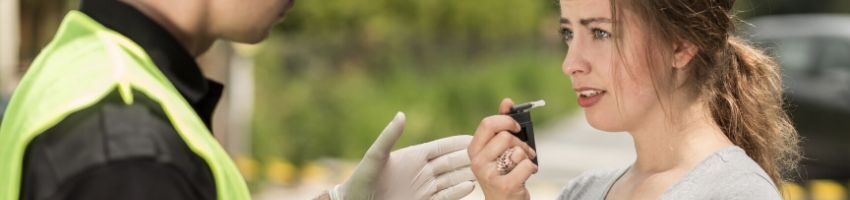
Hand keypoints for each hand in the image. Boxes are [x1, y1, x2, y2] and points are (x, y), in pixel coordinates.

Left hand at [330, 112, 476, 199]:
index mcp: (412, 157)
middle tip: (492, 152)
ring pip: (452, 180)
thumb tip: (401, 114)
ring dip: (468, 174)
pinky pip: (446, 196)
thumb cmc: (360, 182)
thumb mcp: (375, 158)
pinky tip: (471, 186)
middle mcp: (421, 172)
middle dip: (470, 157)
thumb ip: (388, 137)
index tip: (478, 135)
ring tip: (486, 169)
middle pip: (451, 163)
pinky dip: (458, 192)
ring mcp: (424, 188)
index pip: (441, 147)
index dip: (458, 142)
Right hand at [468, 98, 537, 199]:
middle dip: (520, 142)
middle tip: (523, 151)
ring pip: (517, 150)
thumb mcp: (498, 150)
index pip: (487, 124)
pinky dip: (531, 168)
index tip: (516, 126)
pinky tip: (527, 174)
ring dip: (526, 156)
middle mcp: (477, 162)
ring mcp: (489, 174)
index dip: (506, 120)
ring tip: (523, 164)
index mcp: (474, 150)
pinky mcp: (504, 185)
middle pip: (506, 136)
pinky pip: (526, 164)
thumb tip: (507, 102)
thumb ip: (501, 126)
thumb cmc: (502, 173)